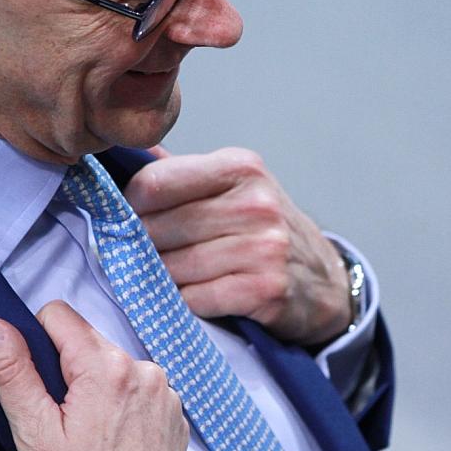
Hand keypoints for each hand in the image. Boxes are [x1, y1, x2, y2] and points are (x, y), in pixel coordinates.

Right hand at [0, 300, 187, 450]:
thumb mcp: (37, 434)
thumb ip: (13, 374)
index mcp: (107, 367)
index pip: (59, 315)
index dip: (37, 340)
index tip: (35, 378)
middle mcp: (144, 370)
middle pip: (89, 342)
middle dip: (69, 370)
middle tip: (60, 417)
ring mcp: (165, 391)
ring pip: (115, 365)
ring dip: (99, 387)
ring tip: (88, 431)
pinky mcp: (174, 410)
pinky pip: (141, 388)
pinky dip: (124, 404)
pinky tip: (114, 438)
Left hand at [128, 146, 351, 345]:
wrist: (324, 279)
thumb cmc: (264, 229)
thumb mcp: (234, 185)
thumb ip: (181, 171)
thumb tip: (127, 148)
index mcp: (241, 167)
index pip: (154, 182)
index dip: (129, 205)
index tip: (126, 218)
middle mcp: (256, 203)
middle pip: (158, 228)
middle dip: (139, 246)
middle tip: (136, 255)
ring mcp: (263, 246)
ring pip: (173, 268)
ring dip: (158, 279)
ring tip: (164, 277)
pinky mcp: (265, 289)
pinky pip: (195, 299)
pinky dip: (184, 303)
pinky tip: (192, 296)